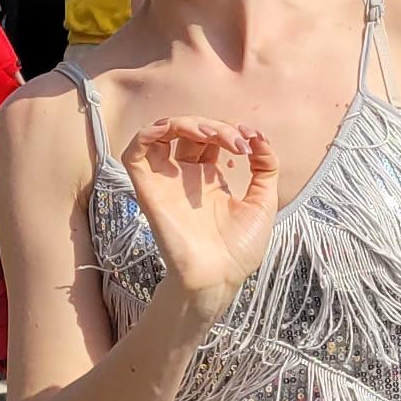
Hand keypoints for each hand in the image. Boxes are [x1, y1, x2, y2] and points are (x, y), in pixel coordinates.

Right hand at [119, 117, 280, 332]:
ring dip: (185, 123)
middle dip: (215, 127)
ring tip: (211, 134)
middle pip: (189, 131)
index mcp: (209, 179)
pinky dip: (149, 133)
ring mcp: (166, 181)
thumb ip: (266, 167)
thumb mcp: (264, 202)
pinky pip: (134, 153)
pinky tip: (171, 129)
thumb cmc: (239, 249)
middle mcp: (186, 176)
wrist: (219, 277)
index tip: (252, 143)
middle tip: (238, 143)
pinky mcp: (149, 190)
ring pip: (161, 134)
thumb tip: (258, 137)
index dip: (230, 131)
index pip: (211, 137)